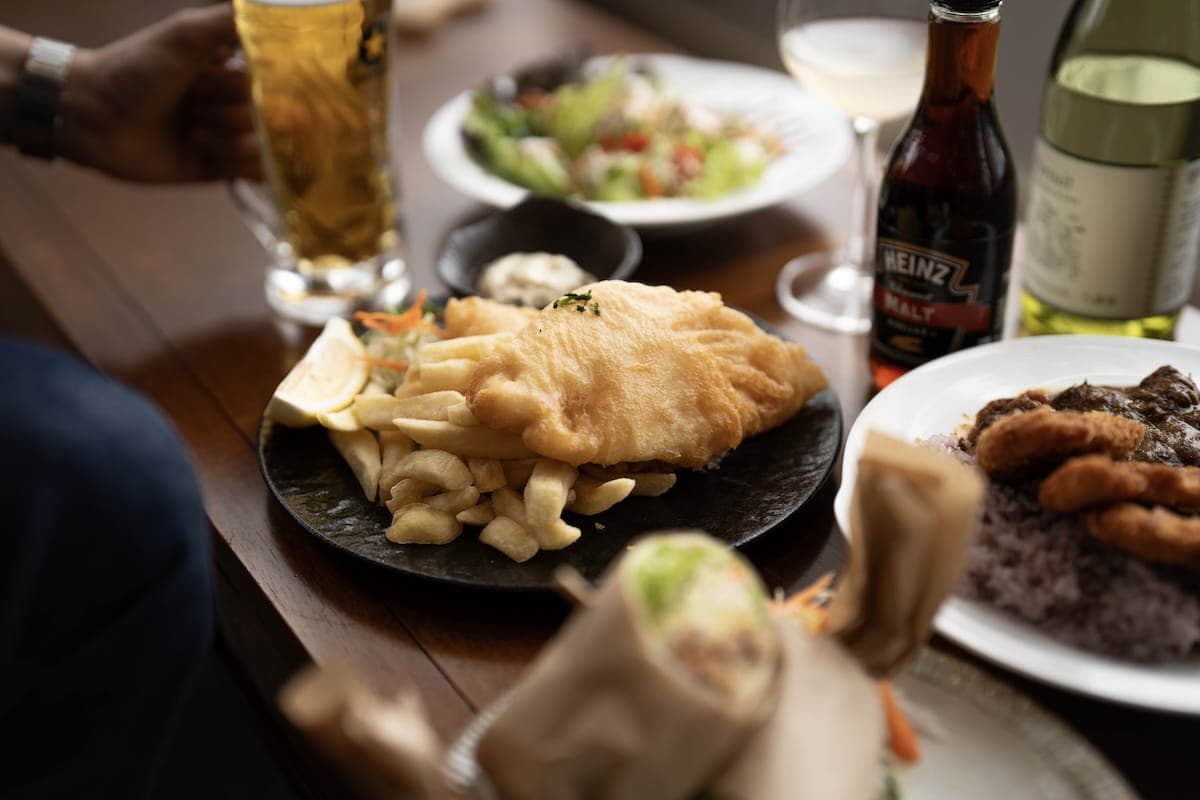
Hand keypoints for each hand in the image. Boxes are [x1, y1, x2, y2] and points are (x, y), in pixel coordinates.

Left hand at [59, 5, 262, 181]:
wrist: (94, 115)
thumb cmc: (137, 69)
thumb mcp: (186, 33)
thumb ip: (233, 21)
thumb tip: (281, 15)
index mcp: (229, 70)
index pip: (274, 83)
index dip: (249, 85)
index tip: (217, 79)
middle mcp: (231, 103)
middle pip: (269, 117)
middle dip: (233, 113)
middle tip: (194, 106)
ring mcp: (226, 137)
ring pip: (263, 146)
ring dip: (229, 139)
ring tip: (193, 132)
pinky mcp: (217, 169)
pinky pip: (253, 173)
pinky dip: (237, 163)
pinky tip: (207, 152)